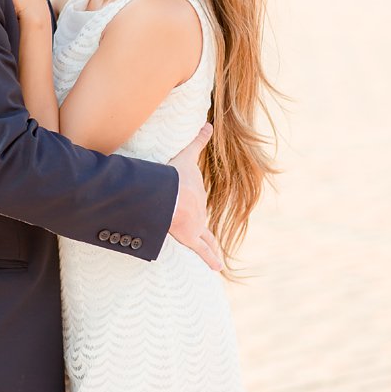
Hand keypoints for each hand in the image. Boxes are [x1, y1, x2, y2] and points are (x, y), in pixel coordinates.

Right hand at [166, 122, 222, 271]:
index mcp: (196, 195)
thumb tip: (208, 123)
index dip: (194, 202)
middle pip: (202, 222)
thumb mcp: (186, 157)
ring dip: (211, 248)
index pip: (197, 201)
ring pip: (206, 240)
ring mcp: (196, 226)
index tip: (194, 204)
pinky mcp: (189, 237)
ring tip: (218, 258)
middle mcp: (199, 212)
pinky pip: (203, 251)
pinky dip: (211, 259)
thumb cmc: (174, 177)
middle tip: (207, 237)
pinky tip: (219, 268)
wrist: (172, 195)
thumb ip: (196, 142)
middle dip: (204, 230)